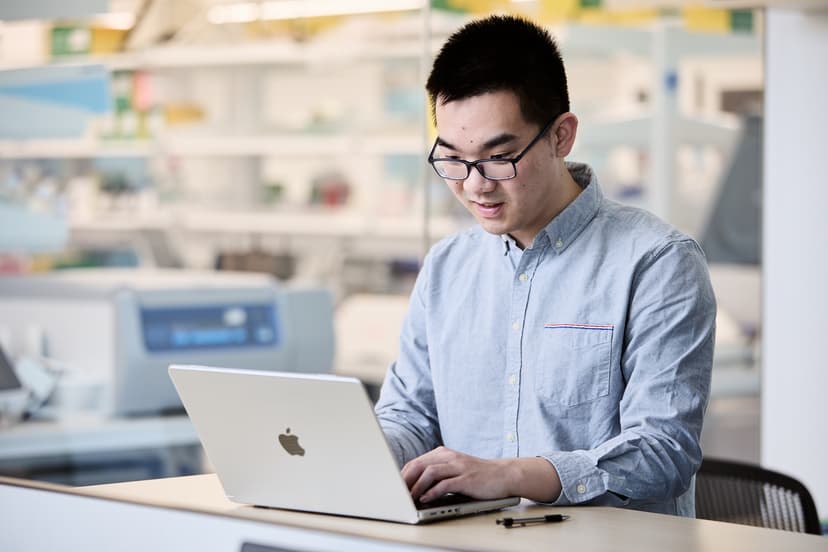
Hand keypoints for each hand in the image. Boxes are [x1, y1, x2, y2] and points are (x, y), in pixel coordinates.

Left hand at [401, 446, 561, 502]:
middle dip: (405, 480)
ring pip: (430, 473)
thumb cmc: (477, 475)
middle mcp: (449, 457)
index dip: (402, 475)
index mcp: (443, 453)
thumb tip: (414, 485)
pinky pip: (445, 484)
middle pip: (419, 465)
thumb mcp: (454, 469)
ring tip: (408, 498)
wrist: (504, 474)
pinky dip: (432, 492)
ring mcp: (458, 466)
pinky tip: (425, 499)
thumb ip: (436, 472)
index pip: (416, 462)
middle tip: (397, 494)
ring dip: (416, 486)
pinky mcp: (466, 478)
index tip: (394, 487)